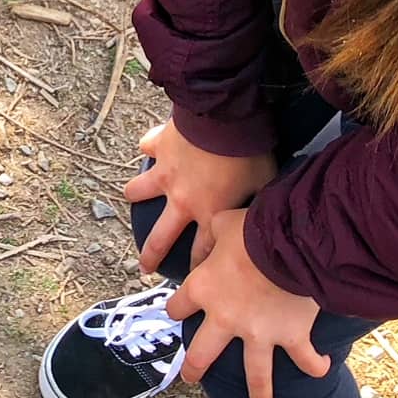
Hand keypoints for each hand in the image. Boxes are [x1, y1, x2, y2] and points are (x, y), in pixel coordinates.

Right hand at [123, 118, 275, 272]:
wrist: (225, 119)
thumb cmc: (249, 153)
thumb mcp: (263, 185)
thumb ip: (257, 205)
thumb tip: (265, 217)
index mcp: (210, 214)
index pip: (201, 252)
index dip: (196, 268)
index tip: (192, 279)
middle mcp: (182, 200)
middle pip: (161, 237)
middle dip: (151, 255)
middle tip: (144, 267)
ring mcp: (166, 173)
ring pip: (140, 190)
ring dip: (136, 193)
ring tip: (132, 195)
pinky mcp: (159, 146)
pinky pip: (148, 147)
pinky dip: (149, 146)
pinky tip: (149, 146)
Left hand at [167, 208, 328, 397]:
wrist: (290, 243)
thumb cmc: (253, 228)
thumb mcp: (222, 223)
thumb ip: (210, 235)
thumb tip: (205, 240)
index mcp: (203, 289)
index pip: (178, 305)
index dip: (176, 307)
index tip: (178, 310)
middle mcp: (225, 317)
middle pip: (202, 352)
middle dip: (195, 367)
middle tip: (191, 377)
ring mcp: (258, 333)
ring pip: (254, 372)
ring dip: (258, 391)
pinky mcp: (290, 336)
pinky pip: (303, 358)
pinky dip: (314, 364)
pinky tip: (320, 368)